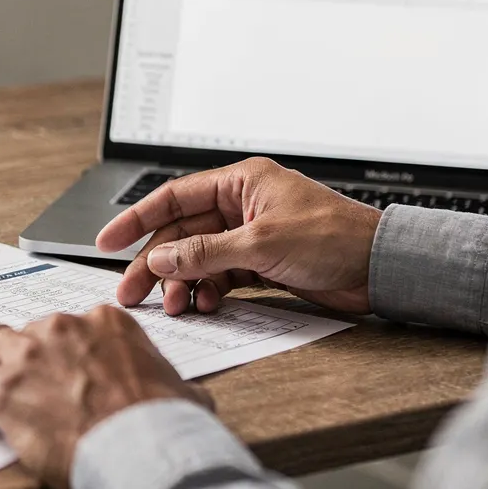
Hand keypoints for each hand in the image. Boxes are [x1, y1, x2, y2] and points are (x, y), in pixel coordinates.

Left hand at [0, 307, 209, 488]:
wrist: (144, 452)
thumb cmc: (167, 427)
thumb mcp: (184, 395)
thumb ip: (173, 386)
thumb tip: (185, 398)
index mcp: (107, 323)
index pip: (76, 326)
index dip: (67, 350)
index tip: (65, 367)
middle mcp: (63, 328)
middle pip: (32, 332)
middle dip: (29, 356)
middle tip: (28, 382)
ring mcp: (28, 356)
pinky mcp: (1, 390)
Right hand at [96, 157, 381, 315]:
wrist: (381, 269)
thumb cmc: (336, 239)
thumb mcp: (261, 244)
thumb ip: (205, 253)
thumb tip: (160, 258)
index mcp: (241, 182)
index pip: (174, 197)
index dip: (136, 219)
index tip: (106, 241)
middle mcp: (242, 205)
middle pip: (181, 234)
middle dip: (156, 264)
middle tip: (132, 292)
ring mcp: (251, 236)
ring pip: (199, 259)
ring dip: (183, 282)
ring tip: (177, 306)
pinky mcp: (263, 264)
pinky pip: (221, 277)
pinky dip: (209, 292)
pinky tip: (205, 306)